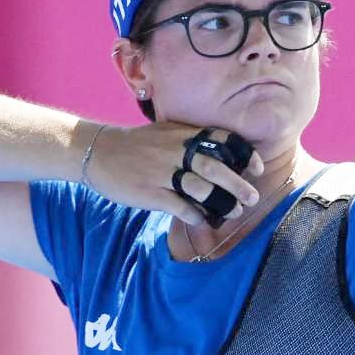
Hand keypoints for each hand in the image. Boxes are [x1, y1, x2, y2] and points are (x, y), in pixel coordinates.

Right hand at [82, 121, 265, 225]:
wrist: (98, 152)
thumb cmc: (140, 144)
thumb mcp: (168, 133)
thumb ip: (195, 141)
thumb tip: (227, 158)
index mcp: (184, 135)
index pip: (222, 140)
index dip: (243, 154)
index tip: (257, 168)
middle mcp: (175, 151)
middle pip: (215, 167)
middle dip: (238, 184)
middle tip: (253, 198)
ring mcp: (162, 172)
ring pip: (200, 189)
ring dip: (221, 203)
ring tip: (234, 212)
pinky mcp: (149, 192)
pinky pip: (179, 206)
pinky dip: (195, 216)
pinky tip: (204, 221)